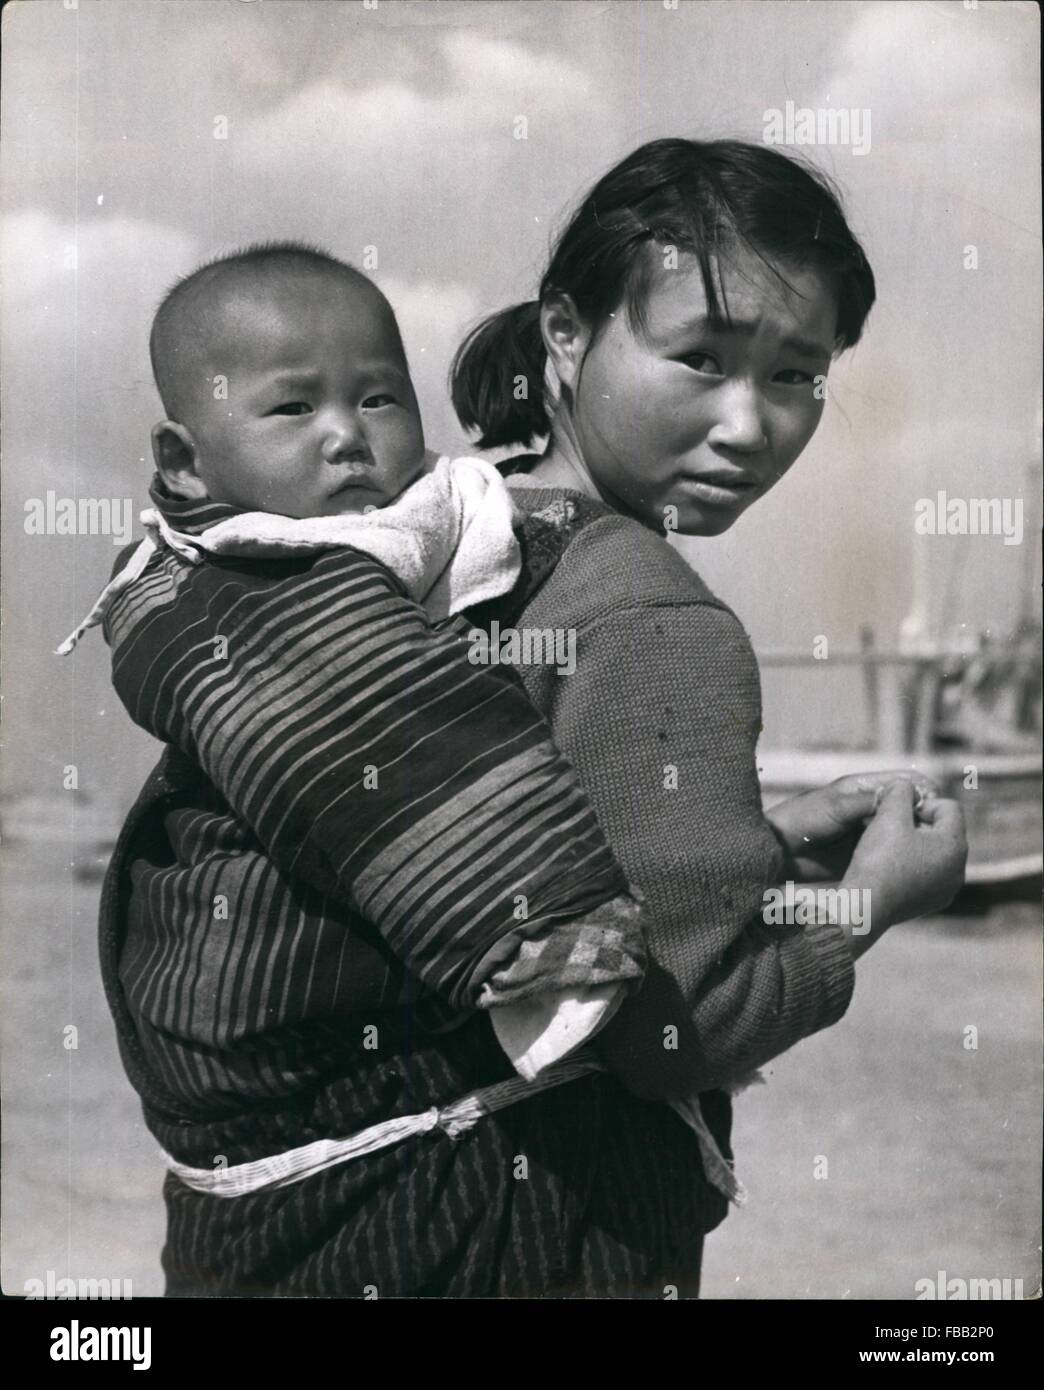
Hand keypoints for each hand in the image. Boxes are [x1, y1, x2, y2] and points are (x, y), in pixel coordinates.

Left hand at [766, 771, 941, 880]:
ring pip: (903, 831)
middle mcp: (870, 807)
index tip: (934, 808)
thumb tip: (901, 799)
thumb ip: (865, 802)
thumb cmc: (801, 820)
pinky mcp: (866, 853)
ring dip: (917, 838)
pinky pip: (891, 851)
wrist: (776, 850)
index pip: (905, 781)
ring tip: (929, 851)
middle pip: (908, 807)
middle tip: (937, 835)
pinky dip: (904, 855)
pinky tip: (913, 866)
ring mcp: (869, 830)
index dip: (922, 791)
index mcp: (864, 788)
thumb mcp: (835, 807)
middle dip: (924, 816)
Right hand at [840, 781, 966, 949]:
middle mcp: (958, 870)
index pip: (948, 807)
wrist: (864, 906)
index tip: (897, 813)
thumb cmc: (878, 858)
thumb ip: (900, 791)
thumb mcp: (889, 814)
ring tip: (887, 847)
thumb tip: (904, 786)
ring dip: (913, 844)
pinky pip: (925, 874)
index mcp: (956, 846)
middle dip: (918, 823)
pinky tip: (887, 868)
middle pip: (943, 830)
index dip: (921, 802)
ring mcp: (945, 890)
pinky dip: (909, 866)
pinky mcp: (930, 904)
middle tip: (890, 827)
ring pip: (933, 853)